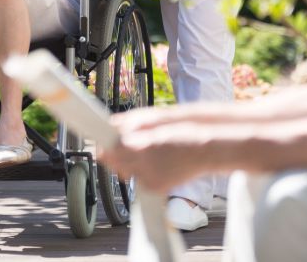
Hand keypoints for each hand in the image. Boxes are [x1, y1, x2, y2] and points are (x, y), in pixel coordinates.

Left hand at [98, 117, 214, 195]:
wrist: (203, 148)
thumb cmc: (177, 129)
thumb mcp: (148, 118)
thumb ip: (125, 123)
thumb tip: (110, 127)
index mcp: (136, 145)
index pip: (108, 152)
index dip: (105, 149)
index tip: (103, 146)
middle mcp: (140, 164)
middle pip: (115, 165)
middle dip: (116, 158)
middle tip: (125, 149)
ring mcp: (148, 178)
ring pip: (126, 173)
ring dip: (129, 166)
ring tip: (145, 155)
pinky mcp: (156, 188)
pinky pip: (140, 182)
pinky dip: (144, 174)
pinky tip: (155, 165)